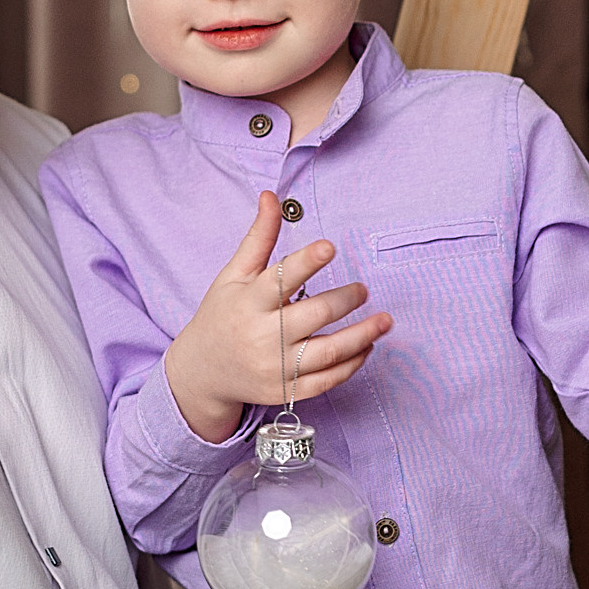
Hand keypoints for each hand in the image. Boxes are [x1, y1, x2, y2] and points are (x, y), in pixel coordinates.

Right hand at [163, 188, 393, 443]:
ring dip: (362, 336)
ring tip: (384, 321)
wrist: (203, 371)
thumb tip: (271, 196)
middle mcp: (262, 335)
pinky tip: (366, 347)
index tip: (329, 247)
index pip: (281, 279)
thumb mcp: (233, 275)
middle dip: (345, 300)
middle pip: (313, 316)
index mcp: (249, 302)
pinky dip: (351, 365)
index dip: (306, 262)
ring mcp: (275, 367)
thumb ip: (258, 238)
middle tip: (363, 289)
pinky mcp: (286, 392)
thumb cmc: (222, 314)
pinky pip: (326, 380)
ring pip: (327, 353)